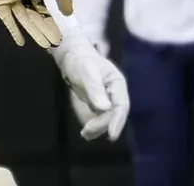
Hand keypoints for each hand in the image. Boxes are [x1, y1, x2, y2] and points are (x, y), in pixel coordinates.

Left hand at [0, 0, 70, 47]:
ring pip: (22, 17)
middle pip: (33, 17)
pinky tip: (20, 40)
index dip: (50, 24)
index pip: (42, 11)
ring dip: (32, 31)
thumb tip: (69, 14)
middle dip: (43, 31)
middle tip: (53, 44)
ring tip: (44, 44)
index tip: (58, 36)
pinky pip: (4, 14)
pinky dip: (11, 27)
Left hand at [51, 20, 128, 140]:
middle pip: (113, 114)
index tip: (112, 136)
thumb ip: (95, 89)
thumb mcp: (87, 72)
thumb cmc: (80, 61)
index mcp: (118, 83)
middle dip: (102, 125)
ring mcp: (108, 99)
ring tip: (85, 134)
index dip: (117, 121)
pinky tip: (86, 133)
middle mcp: (115, 93)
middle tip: (86, 132)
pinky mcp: (99, 104)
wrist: (72, 57)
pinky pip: (100, 117)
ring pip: (107, 118)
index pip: (121, 106)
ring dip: (98, 128)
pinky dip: (94, 126)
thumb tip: (105, 108)